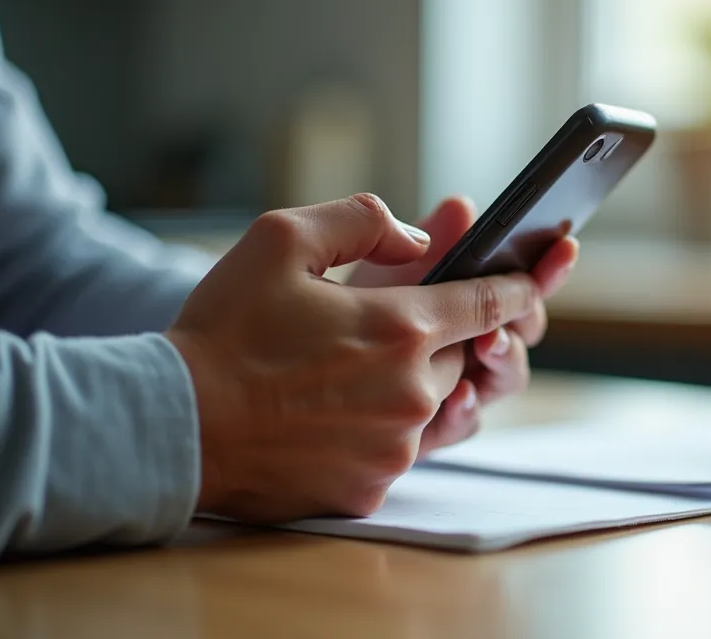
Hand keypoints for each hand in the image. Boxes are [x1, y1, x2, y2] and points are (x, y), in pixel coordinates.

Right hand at [168, 193, 543, 521]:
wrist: (174, 424)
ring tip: (328, 375)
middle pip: (455, 356)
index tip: (536, 281)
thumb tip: (419, 239)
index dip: (519, 289)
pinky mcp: (370, 489)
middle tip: (364, 330)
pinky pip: (393, 452)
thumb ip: (363, 222)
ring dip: (396, 387)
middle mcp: (413, 393)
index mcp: (402, 329)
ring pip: (424, 406)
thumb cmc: (224, 330)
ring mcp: (395, 448)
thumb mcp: (281, 239)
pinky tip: (318, 417)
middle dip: (425, 339)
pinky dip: (369, 431)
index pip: (491, 304)